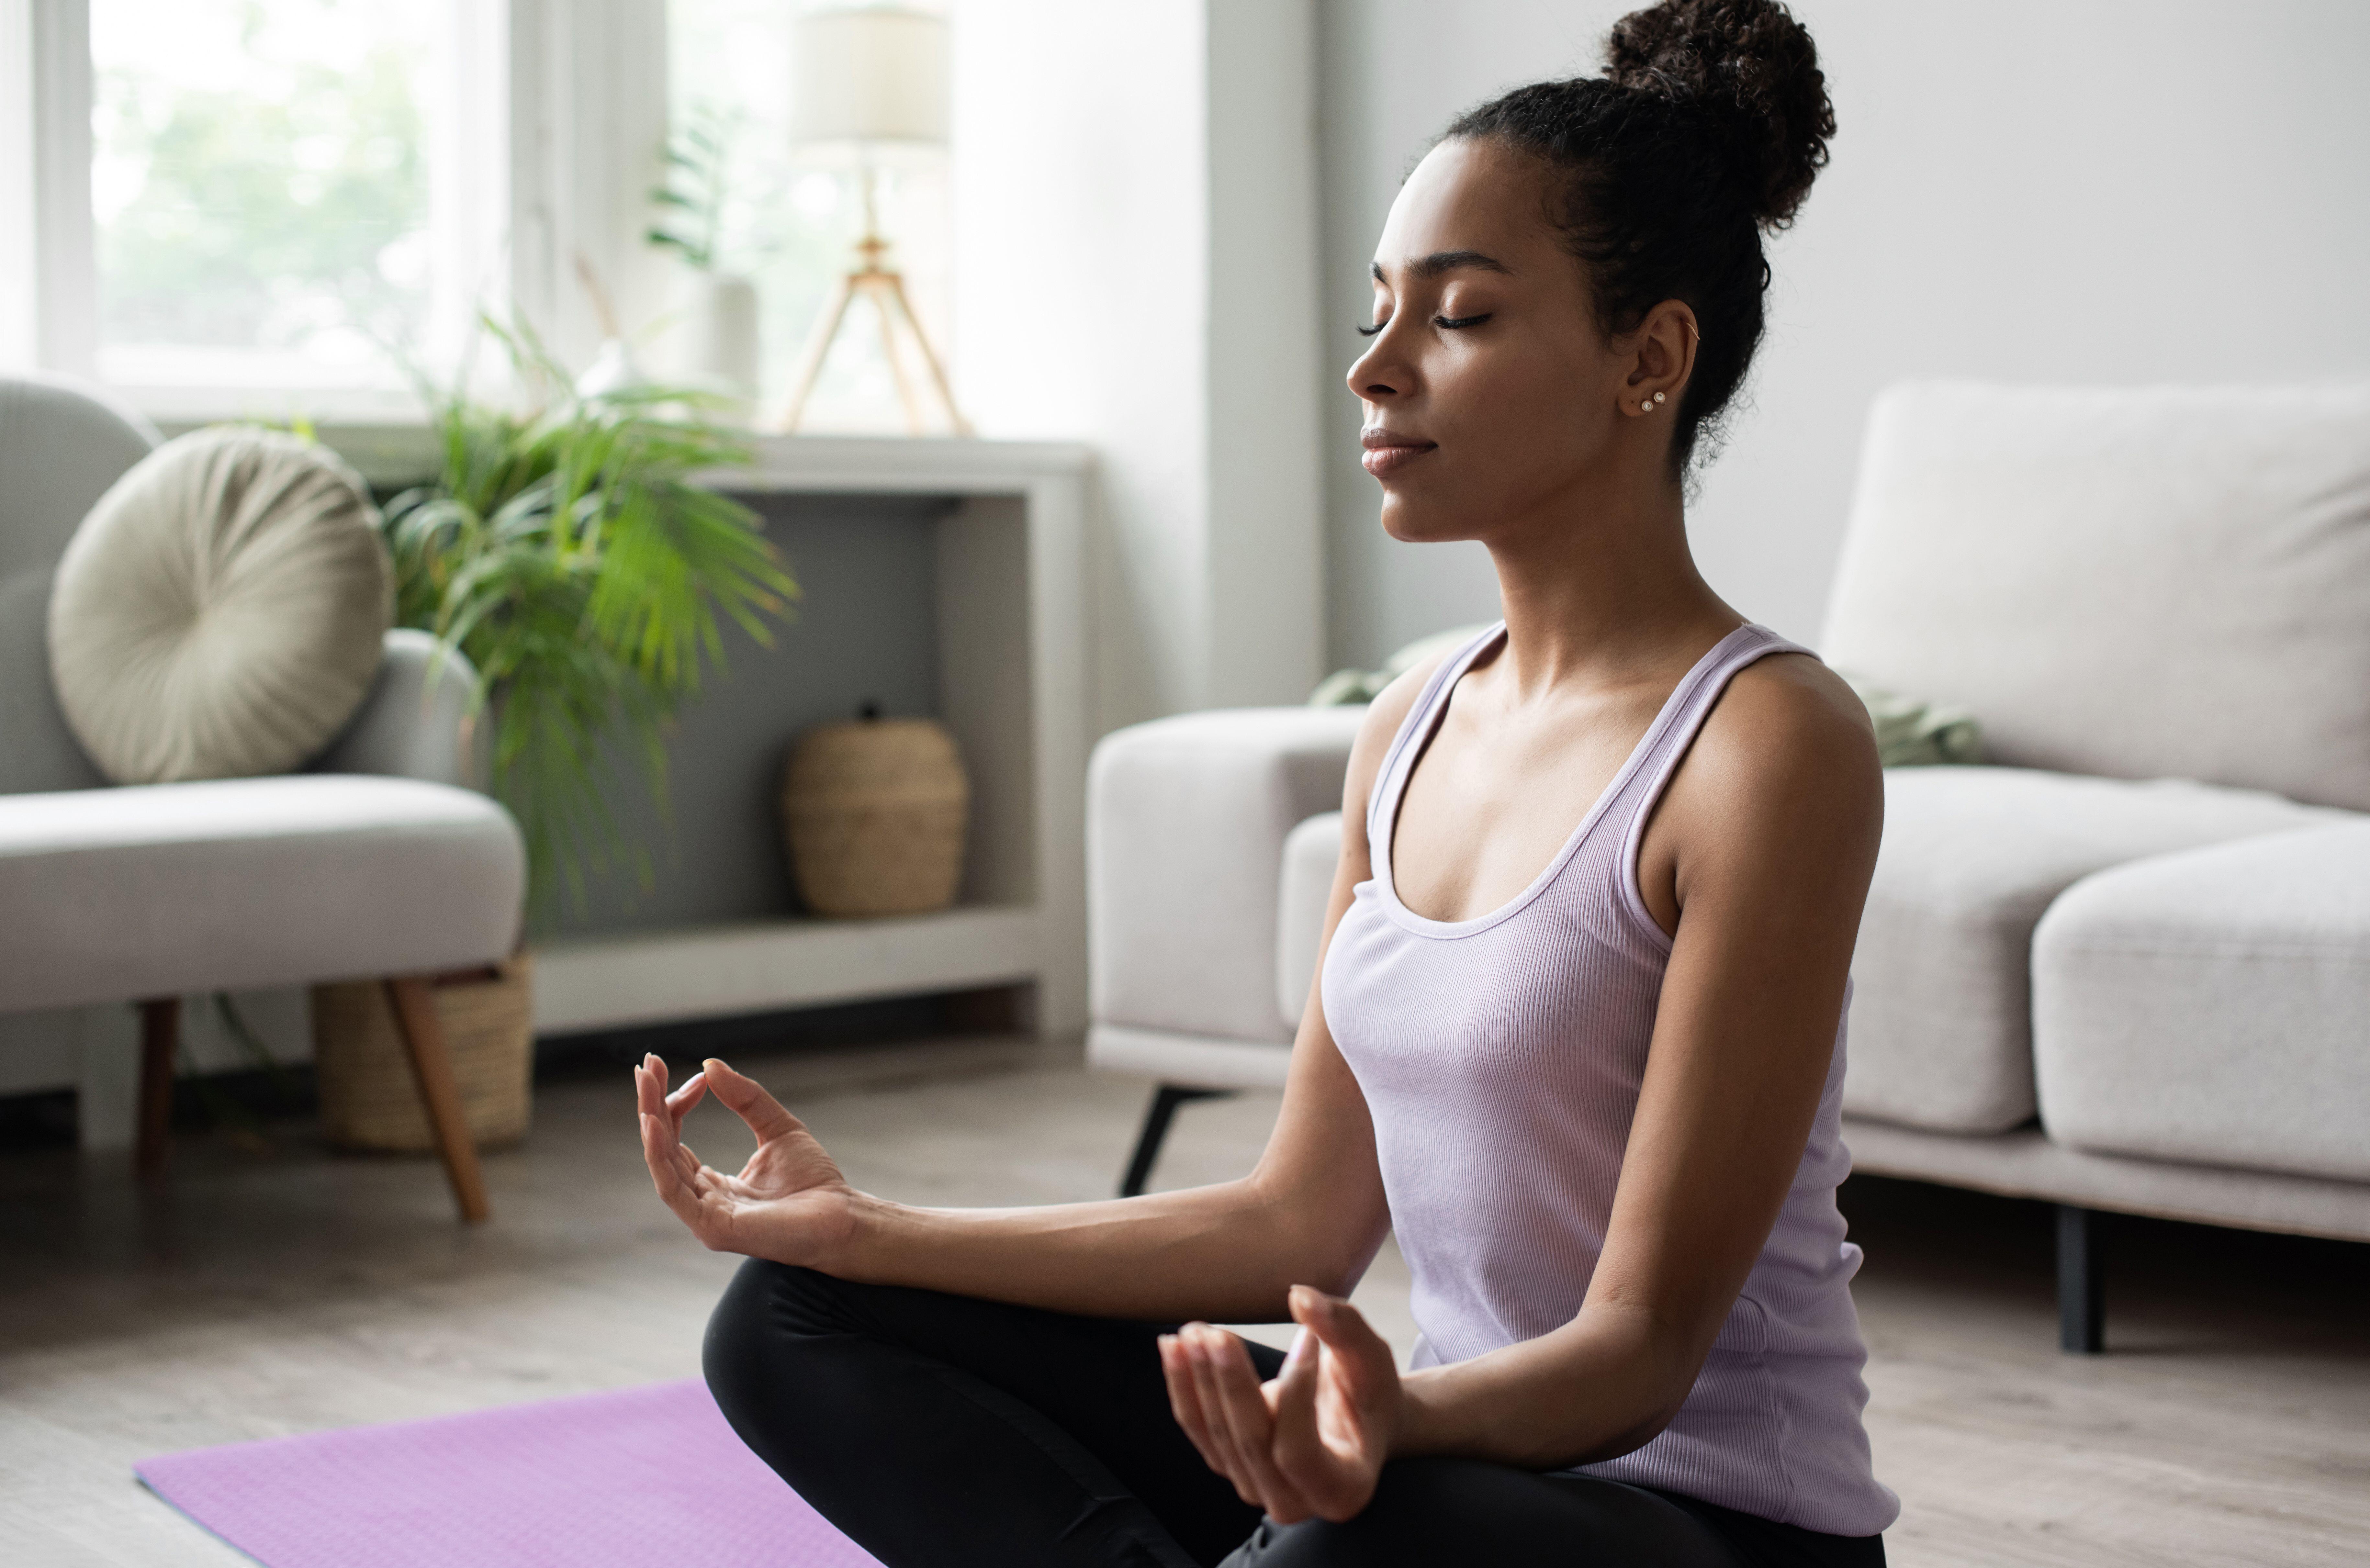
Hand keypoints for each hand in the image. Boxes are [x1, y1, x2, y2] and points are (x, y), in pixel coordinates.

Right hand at [634, 1053, 858, 1267]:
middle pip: (663, 1148)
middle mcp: (702, 1200)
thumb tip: (710, 1065)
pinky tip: (653, 1122)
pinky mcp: (710, 1227)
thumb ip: (747, 1099)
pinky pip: (672, 1189)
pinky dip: (658, 1155)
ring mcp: (703, 1215)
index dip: (678, 1103)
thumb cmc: (814, 1183)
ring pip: (662, 1164)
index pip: (678, 1139)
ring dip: (650, 1120)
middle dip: (652, 1104)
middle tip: (647, 1065)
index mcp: (713, 1183)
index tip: (696, 1075)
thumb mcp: (778, 1128)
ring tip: (646, 1084)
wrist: (843, 1217)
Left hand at [1159, 1286, 1401, 1523]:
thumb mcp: (1370, 1358)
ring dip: (1199, 1380)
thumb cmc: (1370, 1390)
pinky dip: (1183, 1387)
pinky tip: (1172, 1347)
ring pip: (1218, 1435)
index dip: (1295, 1395)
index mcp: (1341, 1489)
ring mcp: (1255, 1488)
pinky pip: (1197, 1429)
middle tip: (1215, 1335)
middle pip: (1250, 1443)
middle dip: (1229, 1385)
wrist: (1354, 1418)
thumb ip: (1344, 1328)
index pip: (1299, 1451)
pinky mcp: (1228, 1465)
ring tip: (1191, 1332)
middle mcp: (1294, 1503)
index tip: (1304, 1337)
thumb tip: (1300, 1297)